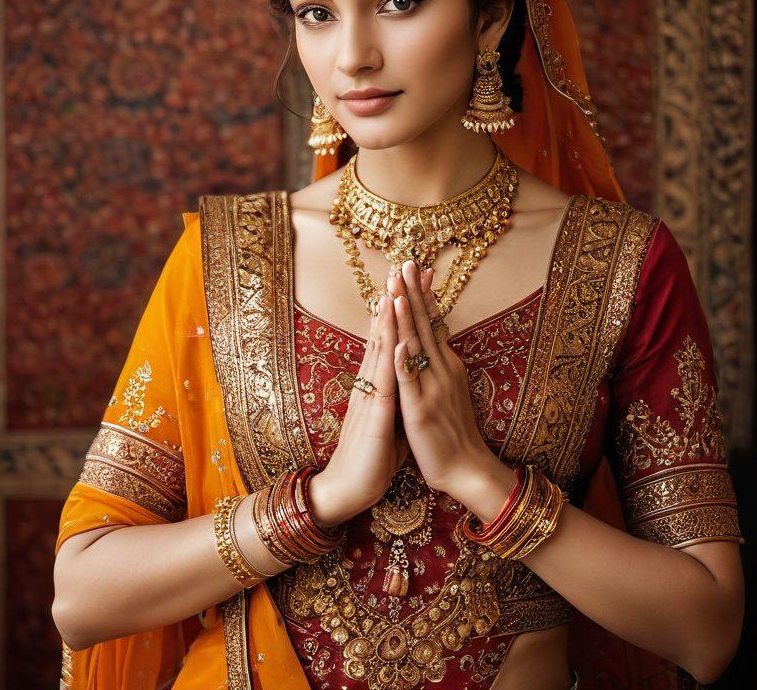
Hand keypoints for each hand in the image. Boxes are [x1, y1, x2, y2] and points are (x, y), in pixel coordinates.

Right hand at [309, 292, 409, 526]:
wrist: (347, 488)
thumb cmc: (371, 459)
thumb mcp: (389, 423)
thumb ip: (396, 400)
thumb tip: (407, 386)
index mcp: (376, 385)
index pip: (388, 339)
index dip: (397, 310)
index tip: (409, 283)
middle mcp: (370, 383)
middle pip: (383, 334)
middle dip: (393, 300)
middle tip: (402, 267)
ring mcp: (370, 395)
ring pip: (380, 349)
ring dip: (387, 317)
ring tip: (393, 286)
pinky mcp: (374, 413)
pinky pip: (382, 378)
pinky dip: (388, 353)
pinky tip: (394, 334)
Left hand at [388, 261, 501, 502]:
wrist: (468, 471)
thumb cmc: (453, 434)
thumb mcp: (448, 391)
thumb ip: (439, 366)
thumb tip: (432, 343)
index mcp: (446, 366)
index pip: (433, 322)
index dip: (423, 294)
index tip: (414, 267)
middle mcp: (441, 370)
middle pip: (426, 324)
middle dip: (414, 292)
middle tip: (406, 261)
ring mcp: (431, 388)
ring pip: (417, 346)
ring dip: (407, 315)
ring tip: (398, 288)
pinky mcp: (420, 410)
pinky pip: (410, 381)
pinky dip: (404, 360)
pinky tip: (398, 342)